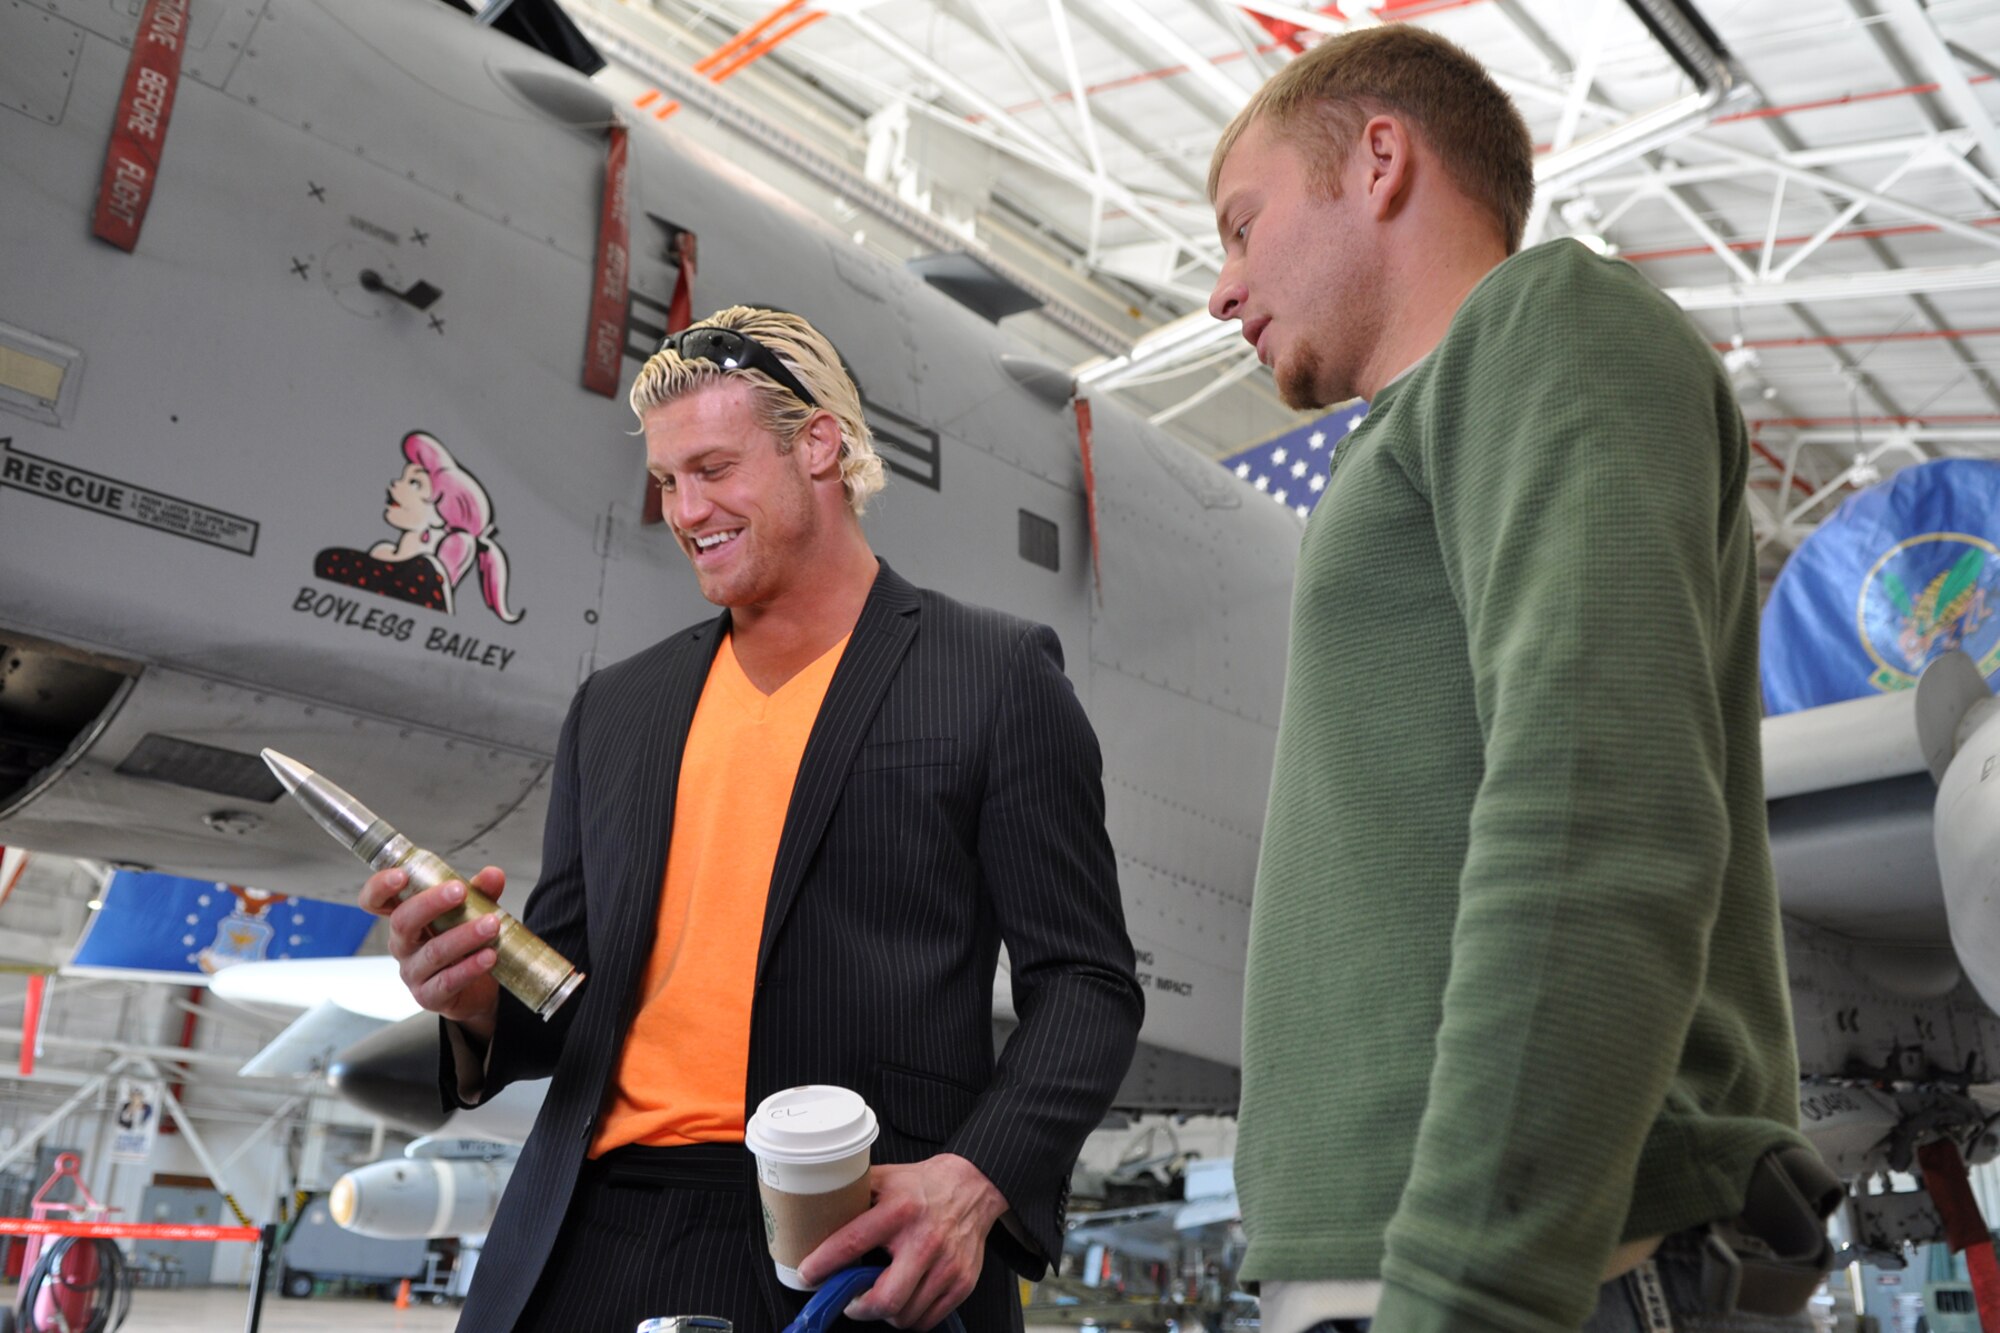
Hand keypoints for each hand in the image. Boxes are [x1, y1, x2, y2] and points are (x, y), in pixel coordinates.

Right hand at [358, 865, 505, 1040]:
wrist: (478, 990)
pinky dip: (470, 967)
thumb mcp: (471, 913)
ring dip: (464, 935)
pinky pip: (448, 981)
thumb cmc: (465, 944)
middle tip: (459, 891)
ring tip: (491, 924)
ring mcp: (413, 972)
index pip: (375, 902)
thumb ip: (480, 892)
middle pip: (403, 922)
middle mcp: (402, 945)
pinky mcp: (430, 996)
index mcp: (405, 918)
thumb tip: (492, 874)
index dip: (380, 888)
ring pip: (433, 952)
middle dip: (431, 904)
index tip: (401, 875)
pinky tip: (489, 956)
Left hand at [797, 1154, 1008, 1329]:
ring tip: (879, 1295)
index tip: (808, 1275)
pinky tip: (904, 1298)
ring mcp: (946, 1266)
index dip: (823, 1265)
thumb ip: (853, 1193)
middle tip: (850, 1300)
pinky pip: (928, 1320)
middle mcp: (925, 1241)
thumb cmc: (924, 1185)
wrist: (974, 1186)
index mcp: (900, 1211)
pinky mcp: (962, 1282)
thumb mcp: (885, 1178)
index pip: (852, 1243)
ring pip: (905, 1316)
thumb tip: (815, 1209)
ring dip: (884, 1313)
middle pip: (885, 1300)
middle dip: (858, 1309)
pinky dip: (910, 1317)